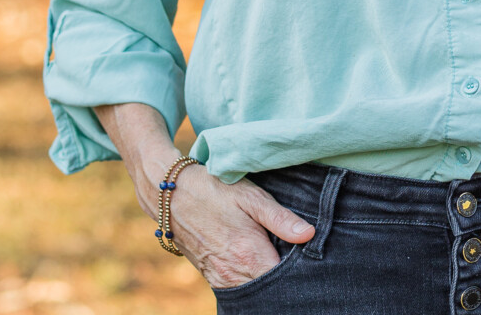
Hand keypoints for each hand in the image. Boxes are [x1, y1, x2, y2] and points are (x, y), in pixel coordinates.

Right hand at [164, 166, 315, 289]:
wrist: (171, 194)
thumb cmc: (214, 190)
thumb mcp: (251, 196)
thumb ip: (280, 218)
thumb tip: (309, 235)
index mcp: (249, 255)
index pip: (283, 279)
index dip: (298, 270)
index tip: (308, 256)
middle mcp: (234, 275)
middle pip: (269, 288)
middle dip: (284, 276)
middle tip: (294, 254)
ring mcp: (220, 279)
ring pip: (253, 290)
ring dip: (266, 277)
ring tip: (276, 254)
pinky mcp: (211, 277)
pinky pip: (237, 287)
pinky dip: (250, 278)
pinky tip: (257, 259)